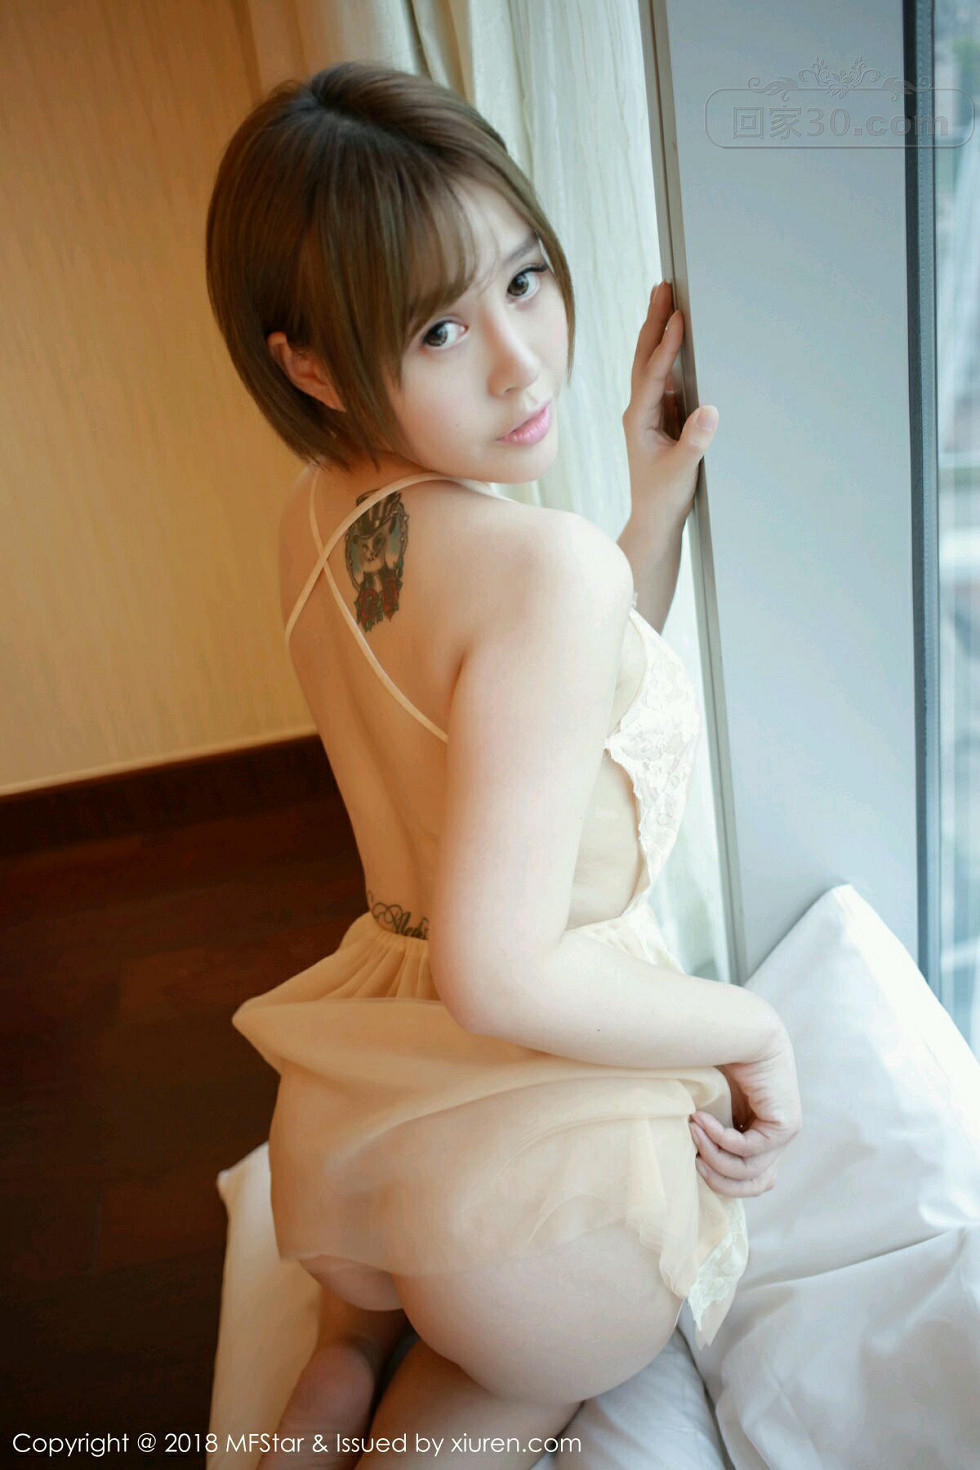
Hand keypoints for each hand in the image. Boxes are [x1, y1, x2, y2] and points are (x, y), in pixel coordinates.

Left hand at [622, 281, 718, 526]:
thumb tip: (709, 411)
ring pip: (654, 363)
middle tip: (664, 287)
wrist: (655, 519)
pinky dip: (672, 352)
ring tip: (669, 298)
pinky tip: (679, 333)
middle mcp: (640, 410)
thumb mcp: (682, 470)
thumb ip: (695, 441)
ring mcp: (651, 411)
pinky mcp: (663, 416)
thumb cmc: (664, 497)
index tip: (677, 318)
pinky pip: (667, 376)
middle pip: (645, 357)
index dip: (666, 345)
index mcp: (639, 419)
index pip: (653, 374)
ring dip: (660, 330)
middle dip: (654, 321)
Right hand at [689, 1030, 802, 1197]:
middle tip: (692, 1159)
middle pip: (751, 1184)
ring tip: (692, 1130)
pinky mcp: (786, 1125)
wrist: (739, 1026)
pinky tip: (701, 1118)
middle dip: (716, 1178)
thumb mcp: (709, 1102)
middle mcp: (774, 1136)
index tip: (692, 1159)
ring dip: (713, 1156)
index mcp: (758, 1132)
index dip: (718, 1178)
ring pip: (748, 1172)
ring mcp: (784, 1133)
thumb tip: (687, 1160)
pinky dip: (720, 1139)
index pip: (747, 1178)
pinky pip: (748, 1149)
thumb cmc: (716, 1055)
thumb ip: (708, 1129)